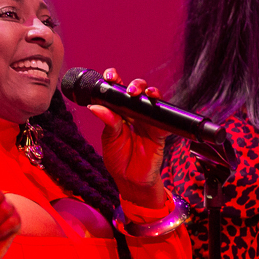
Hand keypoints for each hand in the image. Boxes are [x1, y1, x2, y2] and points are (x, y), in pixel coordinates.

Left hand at [86, 68, 169, 208]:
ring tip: (141, 93)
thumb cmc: (118, 160)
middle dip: (134, 85)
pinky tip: (154, 104)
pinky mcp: (160, 132)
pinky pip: (163, 118)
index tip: (110, 76)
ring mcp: (148, 121)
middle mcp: (135, 114)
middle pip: (137, 92)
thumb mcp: (109, 140)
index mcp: (119, 113)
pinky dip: (160, 110)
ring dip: (148, 92)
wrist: (130, 181)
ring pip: (151, 100)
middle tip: (128, 89)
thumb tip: (95, 106)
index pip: (117, 92)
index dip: (115, 81)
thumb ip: (107, 122)